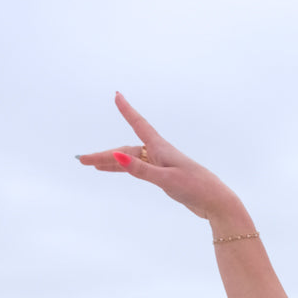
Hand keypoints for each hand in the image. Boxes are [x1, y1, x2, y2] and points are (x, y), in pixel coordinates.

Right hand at [76, 93, 252, 230]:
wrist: (215, 202)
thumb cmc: (195, 188)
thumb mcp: (166, 180)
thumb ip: (141, 169)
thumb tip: (118, 155)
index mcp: (161, 149)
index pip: (139, 125)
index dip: (127, 110)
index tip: (117, 95)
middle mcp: (159, 154)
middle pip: (125, 151)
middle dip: (103, 155)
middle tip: (82, 160)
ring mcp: (160, 165)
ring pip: (129, 160)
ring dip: (110, 162)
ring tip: (90, 165)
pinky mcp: (163, 177)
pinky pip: (137, 169)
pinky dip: (123, 168)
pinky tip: (113, 169)